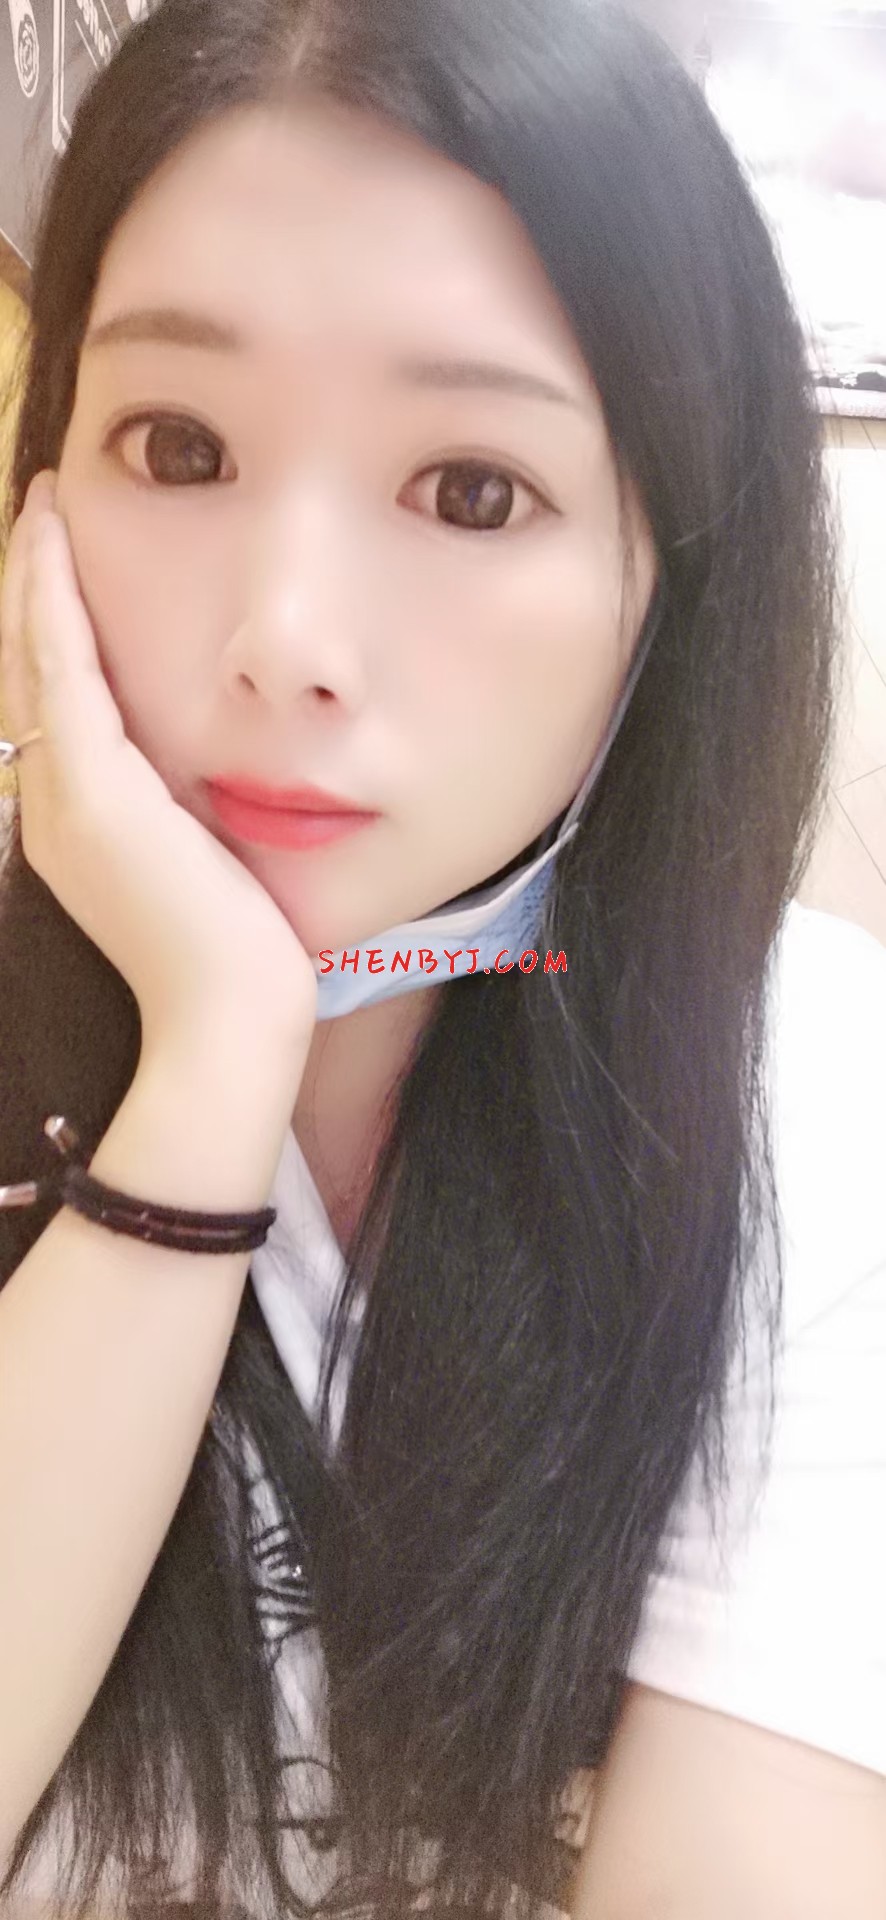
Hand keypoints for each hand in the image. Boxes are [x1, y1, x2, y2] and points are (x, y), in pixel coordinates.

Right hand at [0, 471, 317, 1057]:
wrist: (229, 1019)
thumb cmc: (237, 957)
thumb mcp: (205, 867)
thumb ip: (188, 814)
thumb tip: (210, 775)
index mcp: (80, 825)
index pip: (56, 709)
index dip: (50, 634)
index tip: (60, 570)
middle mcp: (55, 806)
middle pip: (28, 674)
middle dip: (32, 591)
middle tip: (39, 515)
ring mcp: (65, 798)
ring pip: (34, 662)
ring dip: (36, 579)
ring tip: (42, 511)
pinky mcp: (93, 791)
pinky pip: (61, 673)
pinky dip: (52, 603)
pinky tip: (53, 542)